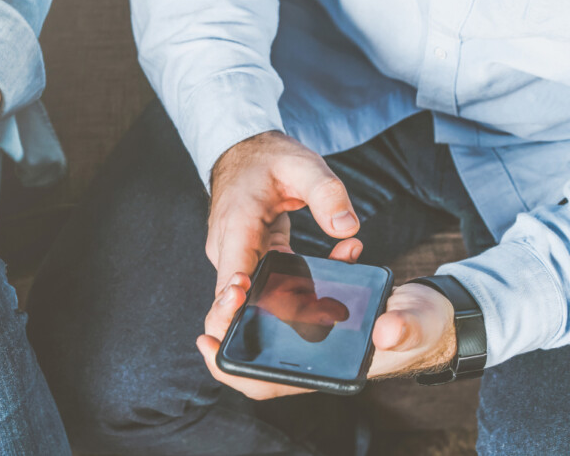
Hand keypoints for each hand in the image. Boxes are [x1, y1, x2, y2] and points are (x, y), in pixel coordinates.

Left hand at [197, 273, 457, 399]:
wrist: (427, 310)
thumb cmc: (422, 326)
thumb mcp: (418, 325)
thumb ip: (404, 329)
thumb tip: (385, 332)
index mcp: (325, 370)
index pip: (265, 382)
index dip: (232, 369)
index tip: (208, 342)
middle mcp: (306, 354)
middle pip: (250, 349)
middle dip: (229, 324)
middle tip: (227, 292)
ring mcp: (306, 331)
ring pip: (259, 322)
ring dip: (246, 299)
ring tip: (240, 276)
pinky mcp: (310, 306)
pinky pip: (281, 296)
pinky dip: (278, 276)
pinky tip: (283, 252)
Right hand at [206, 131, 359, 300]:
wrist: (243, 153)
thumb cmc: (266, 159)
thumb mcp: (302, 165)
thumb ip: (326, 193)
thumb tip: (347, 228)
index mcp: (236, 227)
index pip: (230, 283)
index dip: (240, 308)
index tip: (271, 311)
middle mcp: (229, 250)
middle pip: (249, 300)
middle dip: (294, 308)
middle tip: (335, 307)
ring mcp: (237, 258)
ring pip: (265, 294)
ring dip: (307, 291)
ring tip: (347, 260)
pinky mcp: (249, 260)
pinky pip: (273, 281)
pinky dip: (305, 277)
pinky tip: (338, 256)